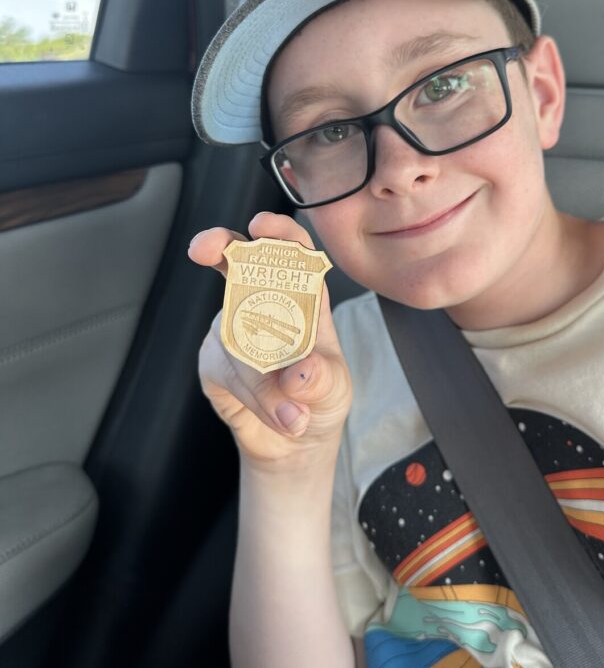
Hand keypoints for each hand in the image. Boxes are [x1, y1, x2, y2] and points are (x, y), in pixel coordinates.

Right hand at [188, 213, 351, 466]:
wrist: (294, 442)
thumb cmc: (319, 397)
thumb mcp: (334, 388)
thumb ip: (320, 379)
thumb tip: (299, 372)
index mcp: (300, 296)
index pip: (290, 251)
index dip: (277, 232)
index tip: (260, 225)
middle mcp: (262, 303)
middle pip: (236, 260)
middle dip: (218, 245)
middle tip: (204, 247)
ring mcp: (233, 329)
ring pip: (233, 336)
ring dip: (263, 382)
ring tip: (294, 415)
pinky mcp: (214, 361)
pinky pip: (225, 371)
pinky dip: (253, 398)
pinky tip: (273, 414)